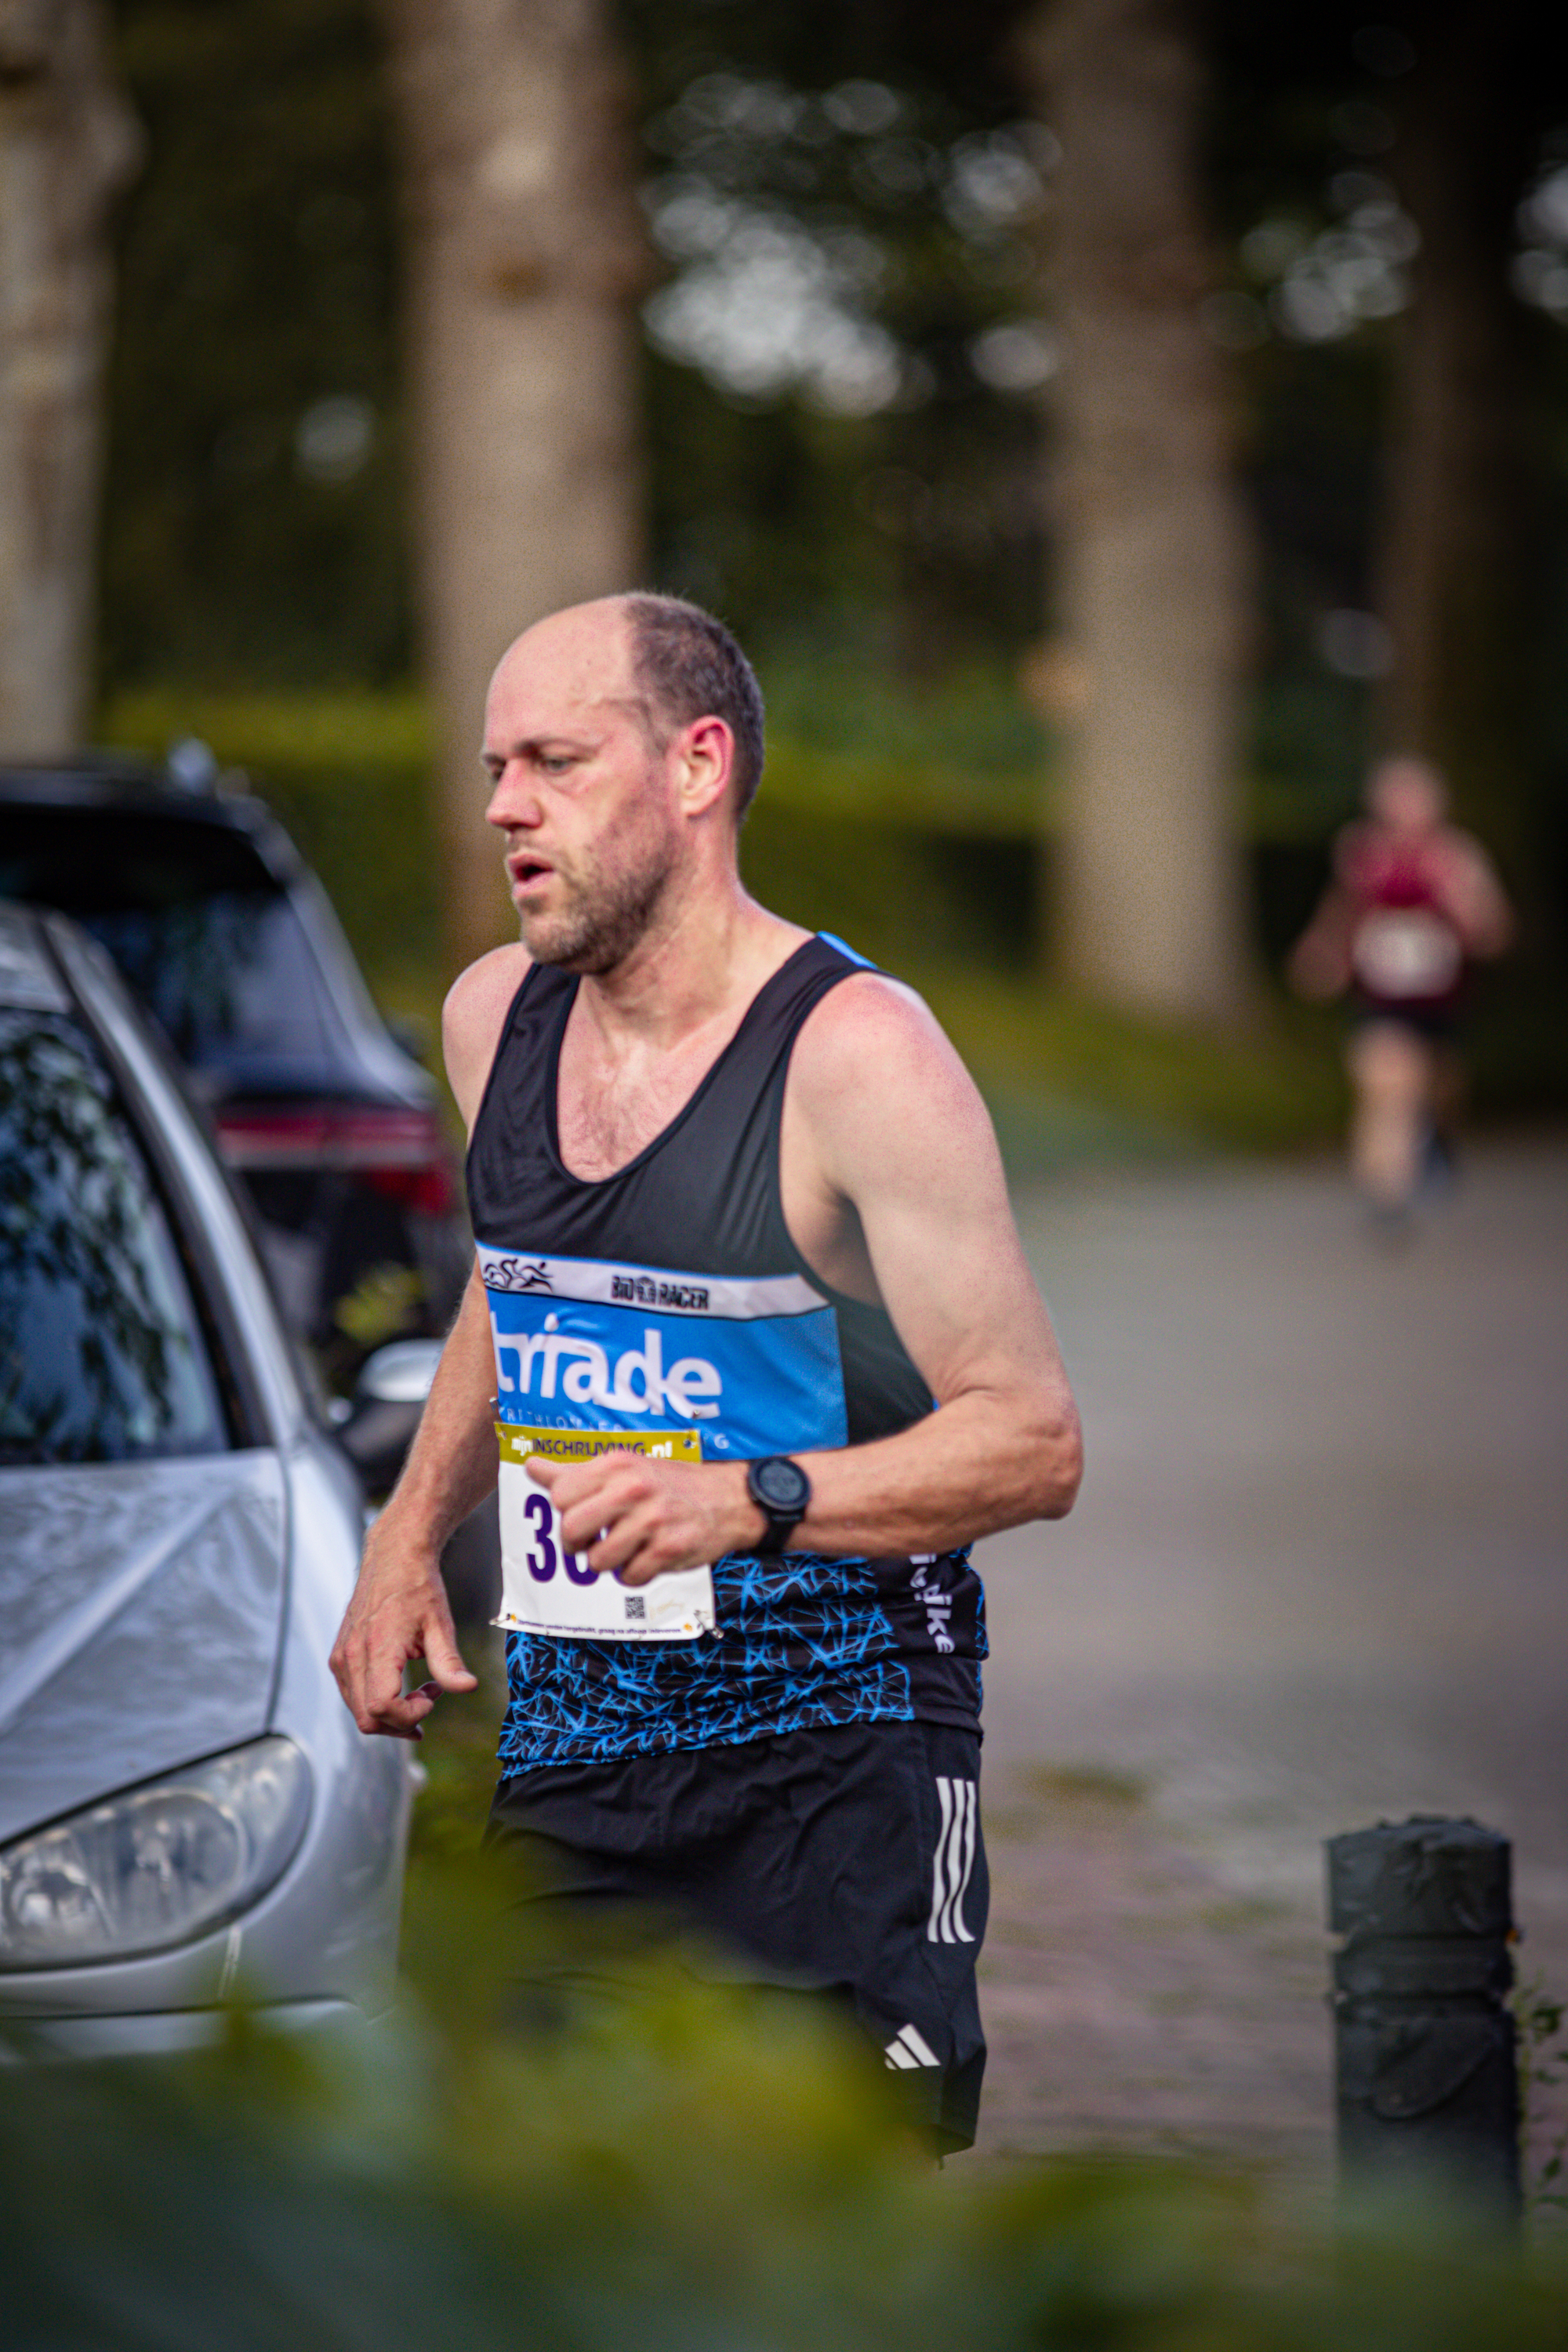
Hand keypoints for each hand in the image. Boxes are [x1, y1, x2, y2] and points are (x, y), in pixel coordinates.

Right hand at [329, 1521, 477, 1738]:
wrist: (394, 1556)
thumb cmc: (417, 1586)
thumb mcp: (441, 1625)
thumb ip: (450, 1662)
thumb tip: (467, 1687)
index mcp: (377, 1648)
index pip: (381, 1707)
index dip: (409, 1715)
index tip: (431, 1698)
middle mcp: (352, 1655)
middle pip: (367, 1718)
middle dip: (401, 1722)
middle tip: (429, 1700)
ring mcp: (341, 1657)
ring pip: (358, 1711)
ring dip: (390, 1714)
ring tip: (419, 1692)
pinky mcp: (339, 1655)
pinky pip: (352, 1694)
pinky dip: (376, 1701)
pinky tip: (400, 1685)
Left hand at [526, 1451, 762, 1585]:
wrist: (729, 1499)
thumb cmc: (669, 1484)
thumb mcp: (624, 1467)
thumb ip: (575, 1472)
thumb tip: (531, 1466)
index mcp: (616, 1465)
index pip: (559, 1495)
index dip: (564, 1513)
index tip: (581, 1516)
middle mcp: (633, 1488)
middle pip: (571, 1530)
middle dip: (577, 1545)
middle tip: (594, 1541)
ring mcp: (652, 1519)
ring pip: (598, 1561)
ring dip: (608, 1563)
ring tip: (626, 1549)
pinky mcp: (669, 1549)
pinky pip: (629, 1578)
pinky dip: (633, 1575)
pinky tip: (647, 1558)